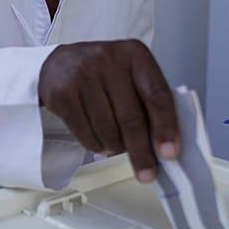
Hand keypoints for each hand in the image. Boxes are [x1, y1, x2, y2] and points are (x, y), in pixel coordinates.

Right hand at [38, 40, 178, 182]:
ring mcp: (82, 74)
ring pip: (107, 129)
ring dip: (115, 147)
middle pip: (131, 117)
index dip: (165, 127)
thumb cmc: (103, 74)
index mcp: (134, 54)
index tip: (170, 153)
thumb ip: (150, 101)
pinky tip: (99, 141)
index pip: (157, 94)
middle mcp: (108, 59)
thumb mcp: (130, 75)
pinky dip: (95, 145)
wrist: (59, 63)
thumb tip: (166, 145)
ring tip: (116, 146)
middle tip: (147, 173)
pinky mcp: (61, 92)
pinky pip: (84, 132)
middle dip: (141, 151)